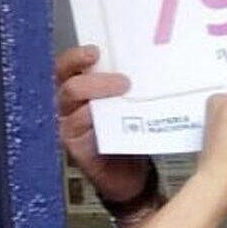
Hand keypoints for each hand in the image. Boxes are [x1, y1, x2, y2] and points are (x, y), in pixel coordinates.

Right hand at [55, 45, 150, 202]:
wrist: (133, 176)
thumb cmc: (132, 137)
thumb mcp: (134, 107)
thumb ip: (135, 89)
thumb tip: (159, 66)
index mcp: (83, 89)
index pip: (69, 66)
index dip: (77, 56)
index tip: (96, 51)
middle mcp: (70, 104)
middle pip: (67, 81)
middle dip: (94, 78)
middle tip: (123, 81)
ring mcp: (68, 124)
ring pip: (70, 100)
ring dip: (96, 94)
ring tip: (123, 94)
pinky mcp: (72, 144)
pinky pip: (76, 126)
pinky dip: (93, 120)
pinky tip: (114, 121)